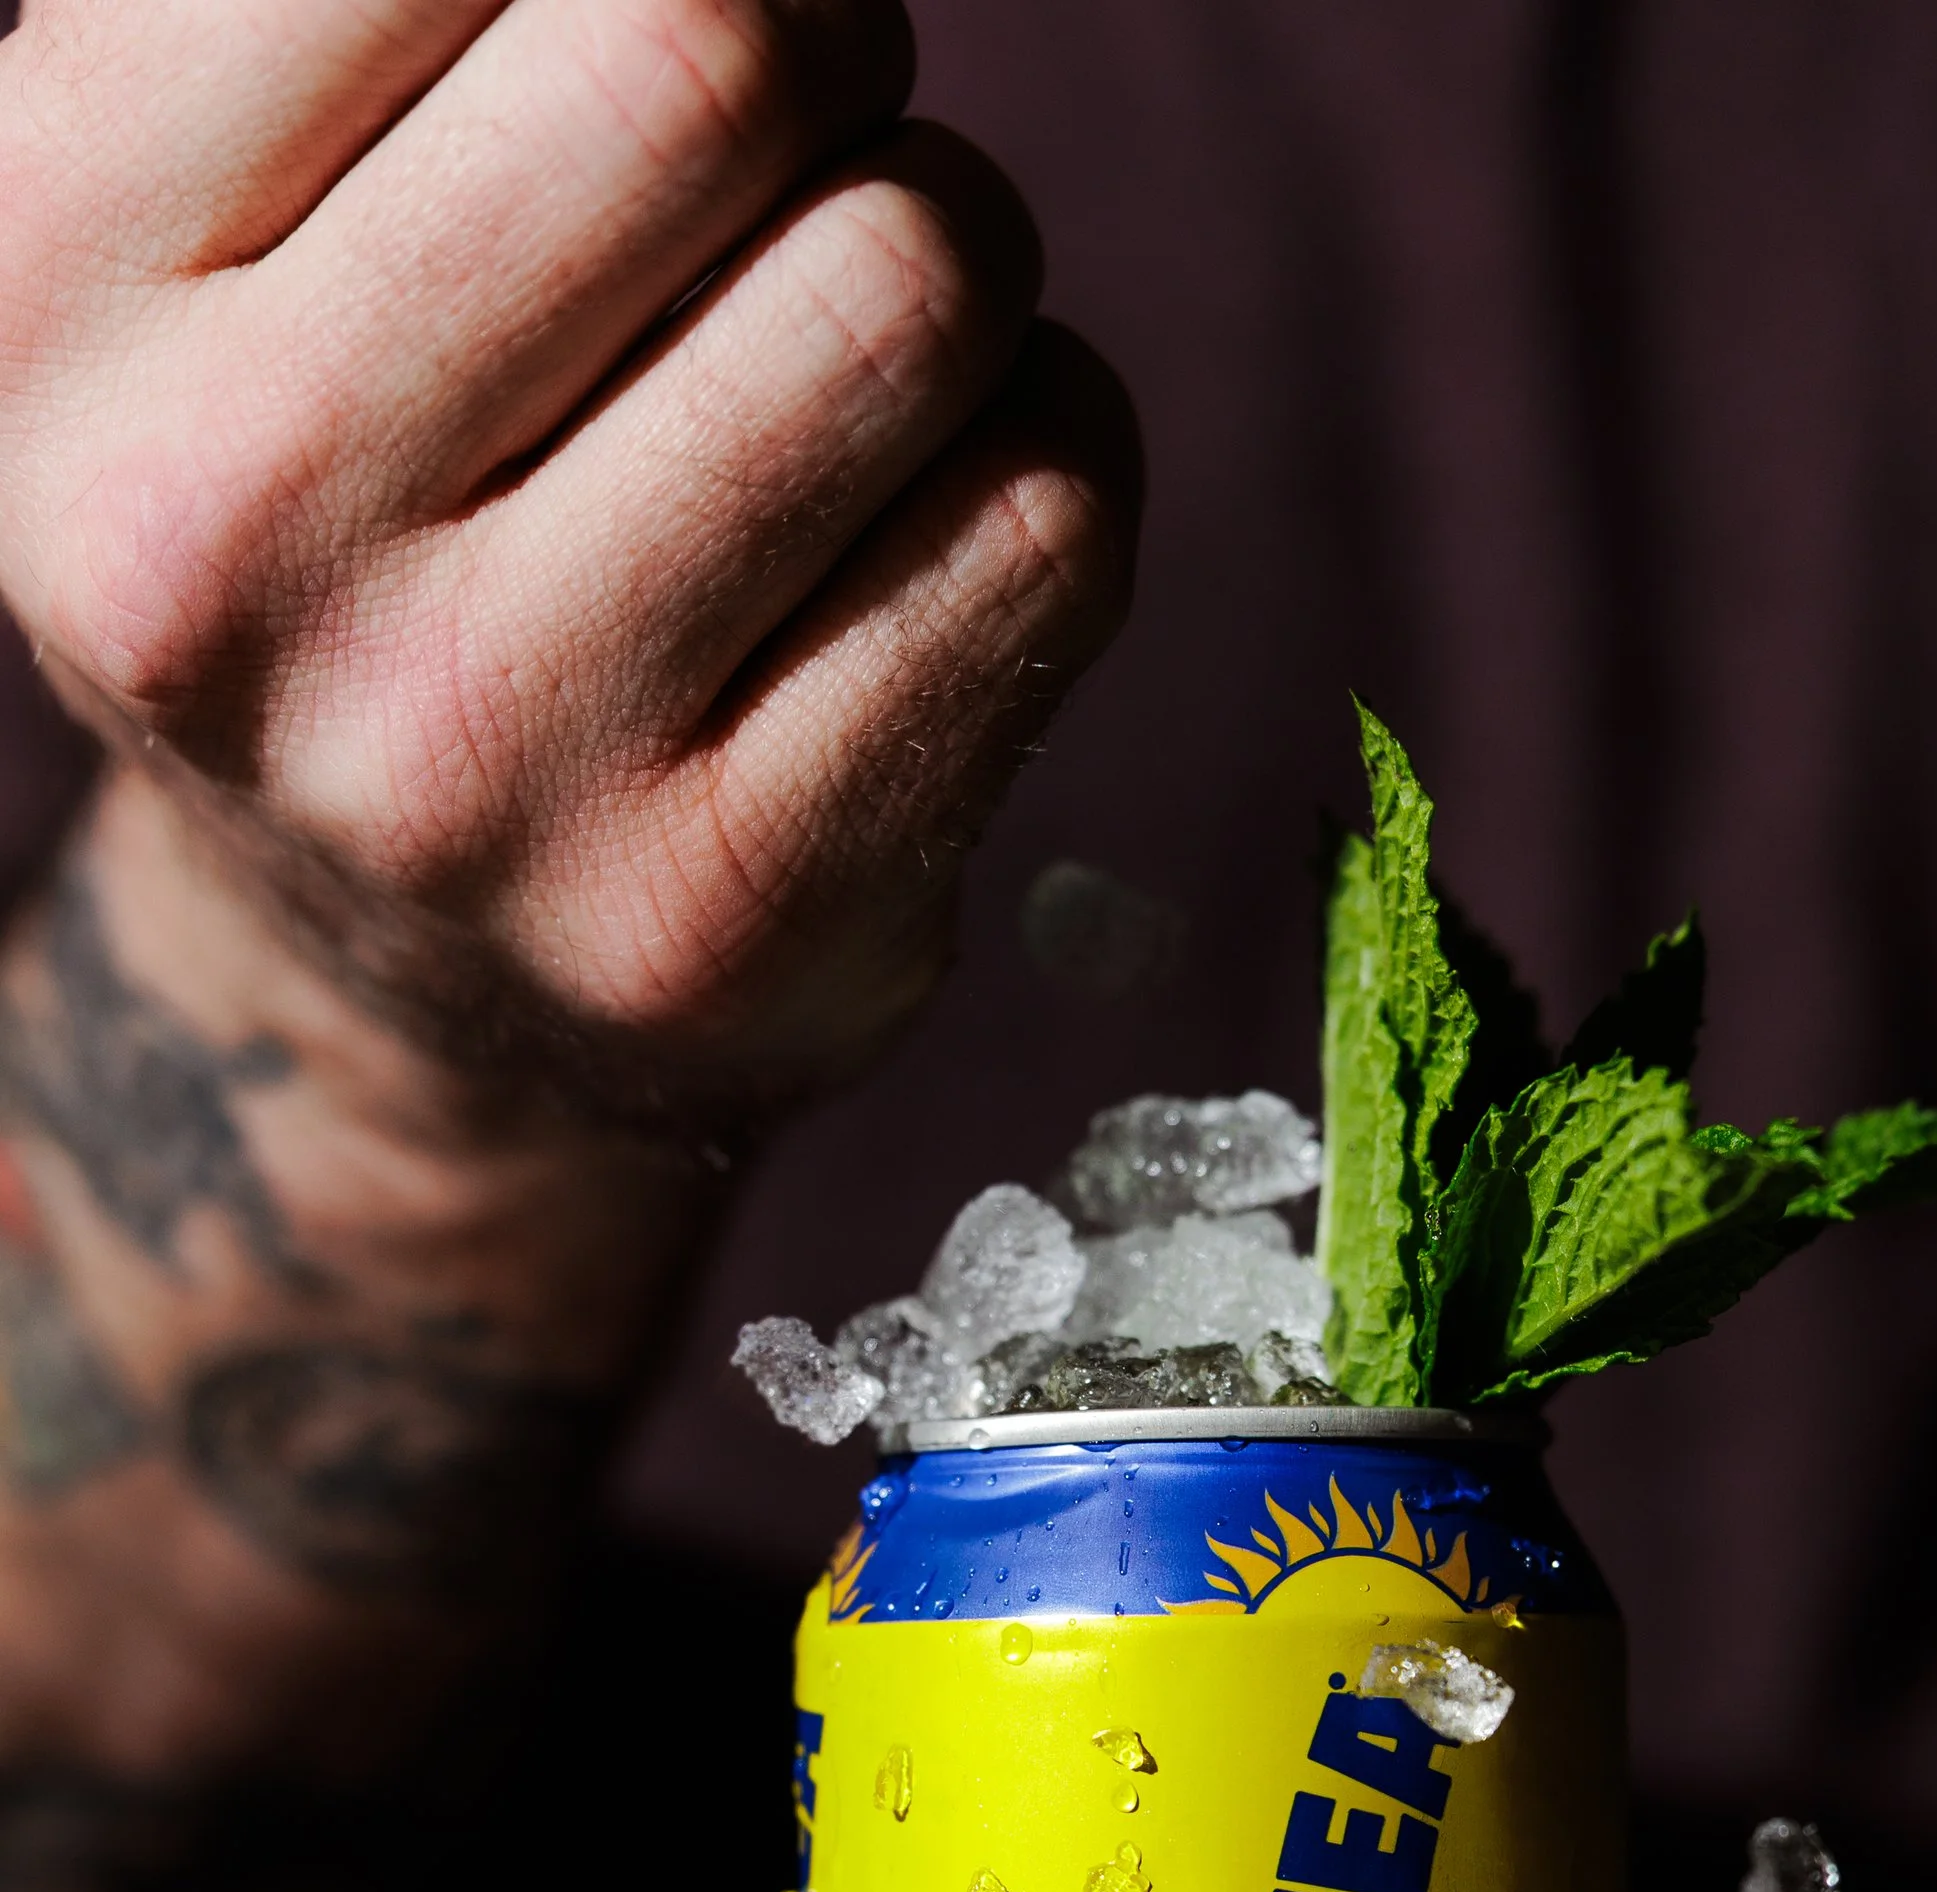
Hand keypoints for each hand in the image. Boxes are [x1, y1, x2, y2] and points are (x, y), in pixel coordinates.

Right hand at [0, 0, 1139, 1116]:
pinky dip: (1046, 444)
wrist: (383, 961)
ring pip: (913, 280)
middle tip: (783, 145)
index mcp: (55, 261)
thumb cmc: (350, 477)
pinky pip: (1047, 511)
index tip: (658, 35)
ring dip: (953, 257)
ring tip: (842, 351)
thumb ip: (401, 4)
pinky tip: (916, 521)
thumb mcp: (229, 191)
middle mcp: (226, 530)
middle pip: (716, 49)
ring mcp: (480, 756)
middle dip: (818, 43)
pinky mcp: (728, 902)